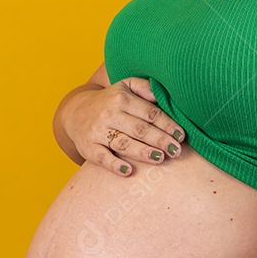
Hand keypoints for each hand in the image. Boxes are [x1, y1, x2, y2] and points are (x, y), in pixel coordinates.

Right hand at [62, 78, 185, 176]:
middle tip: (176, 150)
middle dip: (160, 140)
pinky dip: (114, 165)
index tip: (181, 135)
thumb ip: (144, 88)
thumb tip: (161, 94)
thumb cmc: (110, 101)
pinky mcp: (88, 148)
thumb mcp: (125, 86)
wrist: (75, 112)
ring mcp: (98, 132)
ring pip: (123, 143)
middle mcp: (109, 114)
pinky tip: (128, 171)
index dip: (167, 124)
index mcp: (121, 98)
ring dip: (143, 152)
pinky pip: (102, 157)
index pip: (149, 113)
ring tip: (160, 158)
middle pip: (139, 129)